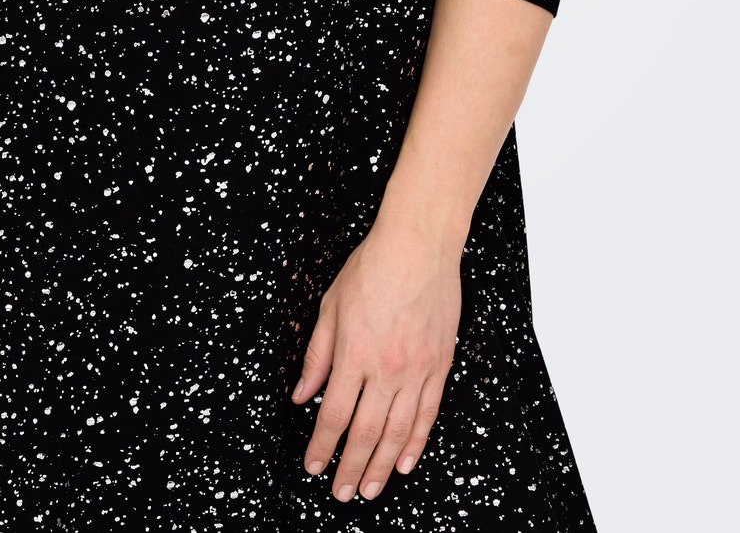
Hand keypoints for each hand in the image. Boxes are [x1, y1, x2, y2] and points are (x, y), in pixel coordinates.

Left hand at [291, 217, 462, 501]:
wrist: (419, 246)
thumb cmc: (372, 267)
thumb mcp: (330, 306)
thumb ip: (317, 355)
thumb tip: (301, 393)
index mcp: (353, 353)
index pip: (332, 415)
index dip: (321, 447)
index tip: (313, 465)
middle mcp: (385, 368)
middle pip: (364, 433)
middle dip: (350, 468)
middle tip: (341, 493)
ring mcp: (416, 370)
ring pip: (397, 432)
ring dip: (382, 466)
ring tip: (371, 489)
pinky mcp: (439, 365)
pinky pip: (427, 414)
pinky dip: (415, 443)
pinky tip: (404, 462)